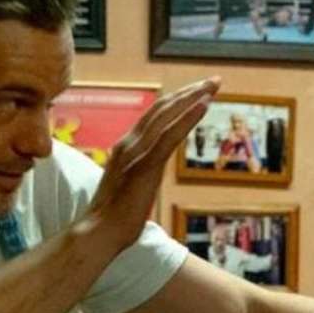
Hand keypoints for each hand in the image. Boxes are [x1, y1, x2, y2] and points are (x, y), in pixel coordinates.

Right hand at [82, 78, 220, 254]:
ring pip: (167, 115)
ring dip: (193, 97)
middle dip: (190, 91)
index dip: (177, 101)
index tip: (198, 91)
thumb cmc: (114, 217)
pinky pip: (170, 135)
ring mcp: (136, 152)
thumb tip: (151, 172)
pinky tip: (204, 105)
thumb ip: (141, 172)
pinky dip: (188, 117)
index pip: (154, 116)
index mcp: (126, 147)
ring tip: (213, 84)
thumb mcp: (131, 187)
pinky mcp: (145, 165)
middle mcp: (129, 142)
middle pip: (163, 108)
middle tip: (214, 80)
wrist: (99, 232)